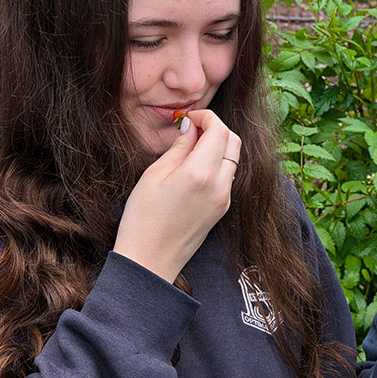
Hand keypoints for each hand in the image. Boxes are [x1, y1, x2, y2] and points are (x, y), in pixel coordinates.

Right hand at [113, 109, 240, 283]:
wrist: (150, 260)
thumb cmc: (142, 218)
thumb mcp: (154, 174)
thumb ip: (179, 147)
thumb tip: (191, 126)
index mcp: (200, 173)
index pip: (219, 130)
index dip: (206, 116)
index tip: (189, 117)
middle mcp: (220, 185)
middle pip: (234, 140)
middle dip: (216, 127)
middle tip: (192, 128)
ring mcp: (225, 198)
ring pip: (234, 157)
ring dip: (219, 145)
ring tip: (191, 147)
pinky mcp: (223, 208)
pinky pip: (229, 175)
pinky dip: (218, 162)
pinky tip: (195, 166)